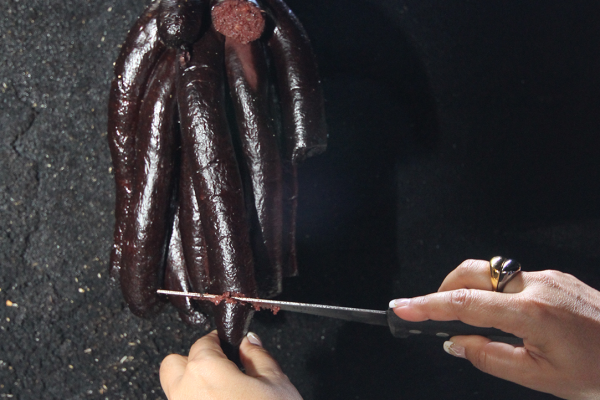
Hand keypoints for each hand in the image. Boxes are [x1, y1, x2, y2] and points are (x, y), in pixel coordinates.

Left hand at [160, 330, 302, 399]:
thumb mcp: (277, 383)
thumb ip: (258, 356)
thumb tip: (249, 342)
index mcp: (205, 372)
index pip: (203, 343)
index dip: (219, 342)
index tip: (229, 346)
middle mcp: (185, 394)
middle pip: (174, 365)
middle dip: (193, 362)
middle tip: (221, 369)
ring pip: (176, 393)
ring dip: (194, 389)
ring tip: (225, 397)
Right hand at [390, 259, 599, 399]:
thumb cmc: (597, 371)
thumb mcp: (539, 376)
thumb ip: (490, 357)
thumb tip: (456, 343)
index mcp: (532, 313)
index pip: (464, 303)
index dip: (427, 306)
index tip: (402, 308)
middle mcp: (537, 285)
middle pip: (472, 272)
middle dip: (443, 289)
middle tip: (433, 315)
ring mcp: (546, 276)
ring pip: (490, 272)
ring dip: (470, 291)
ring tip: (471, 321)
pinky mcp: (553, 276)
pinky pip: (511, 277)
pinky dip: (494, 292)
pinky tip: (502, 316)